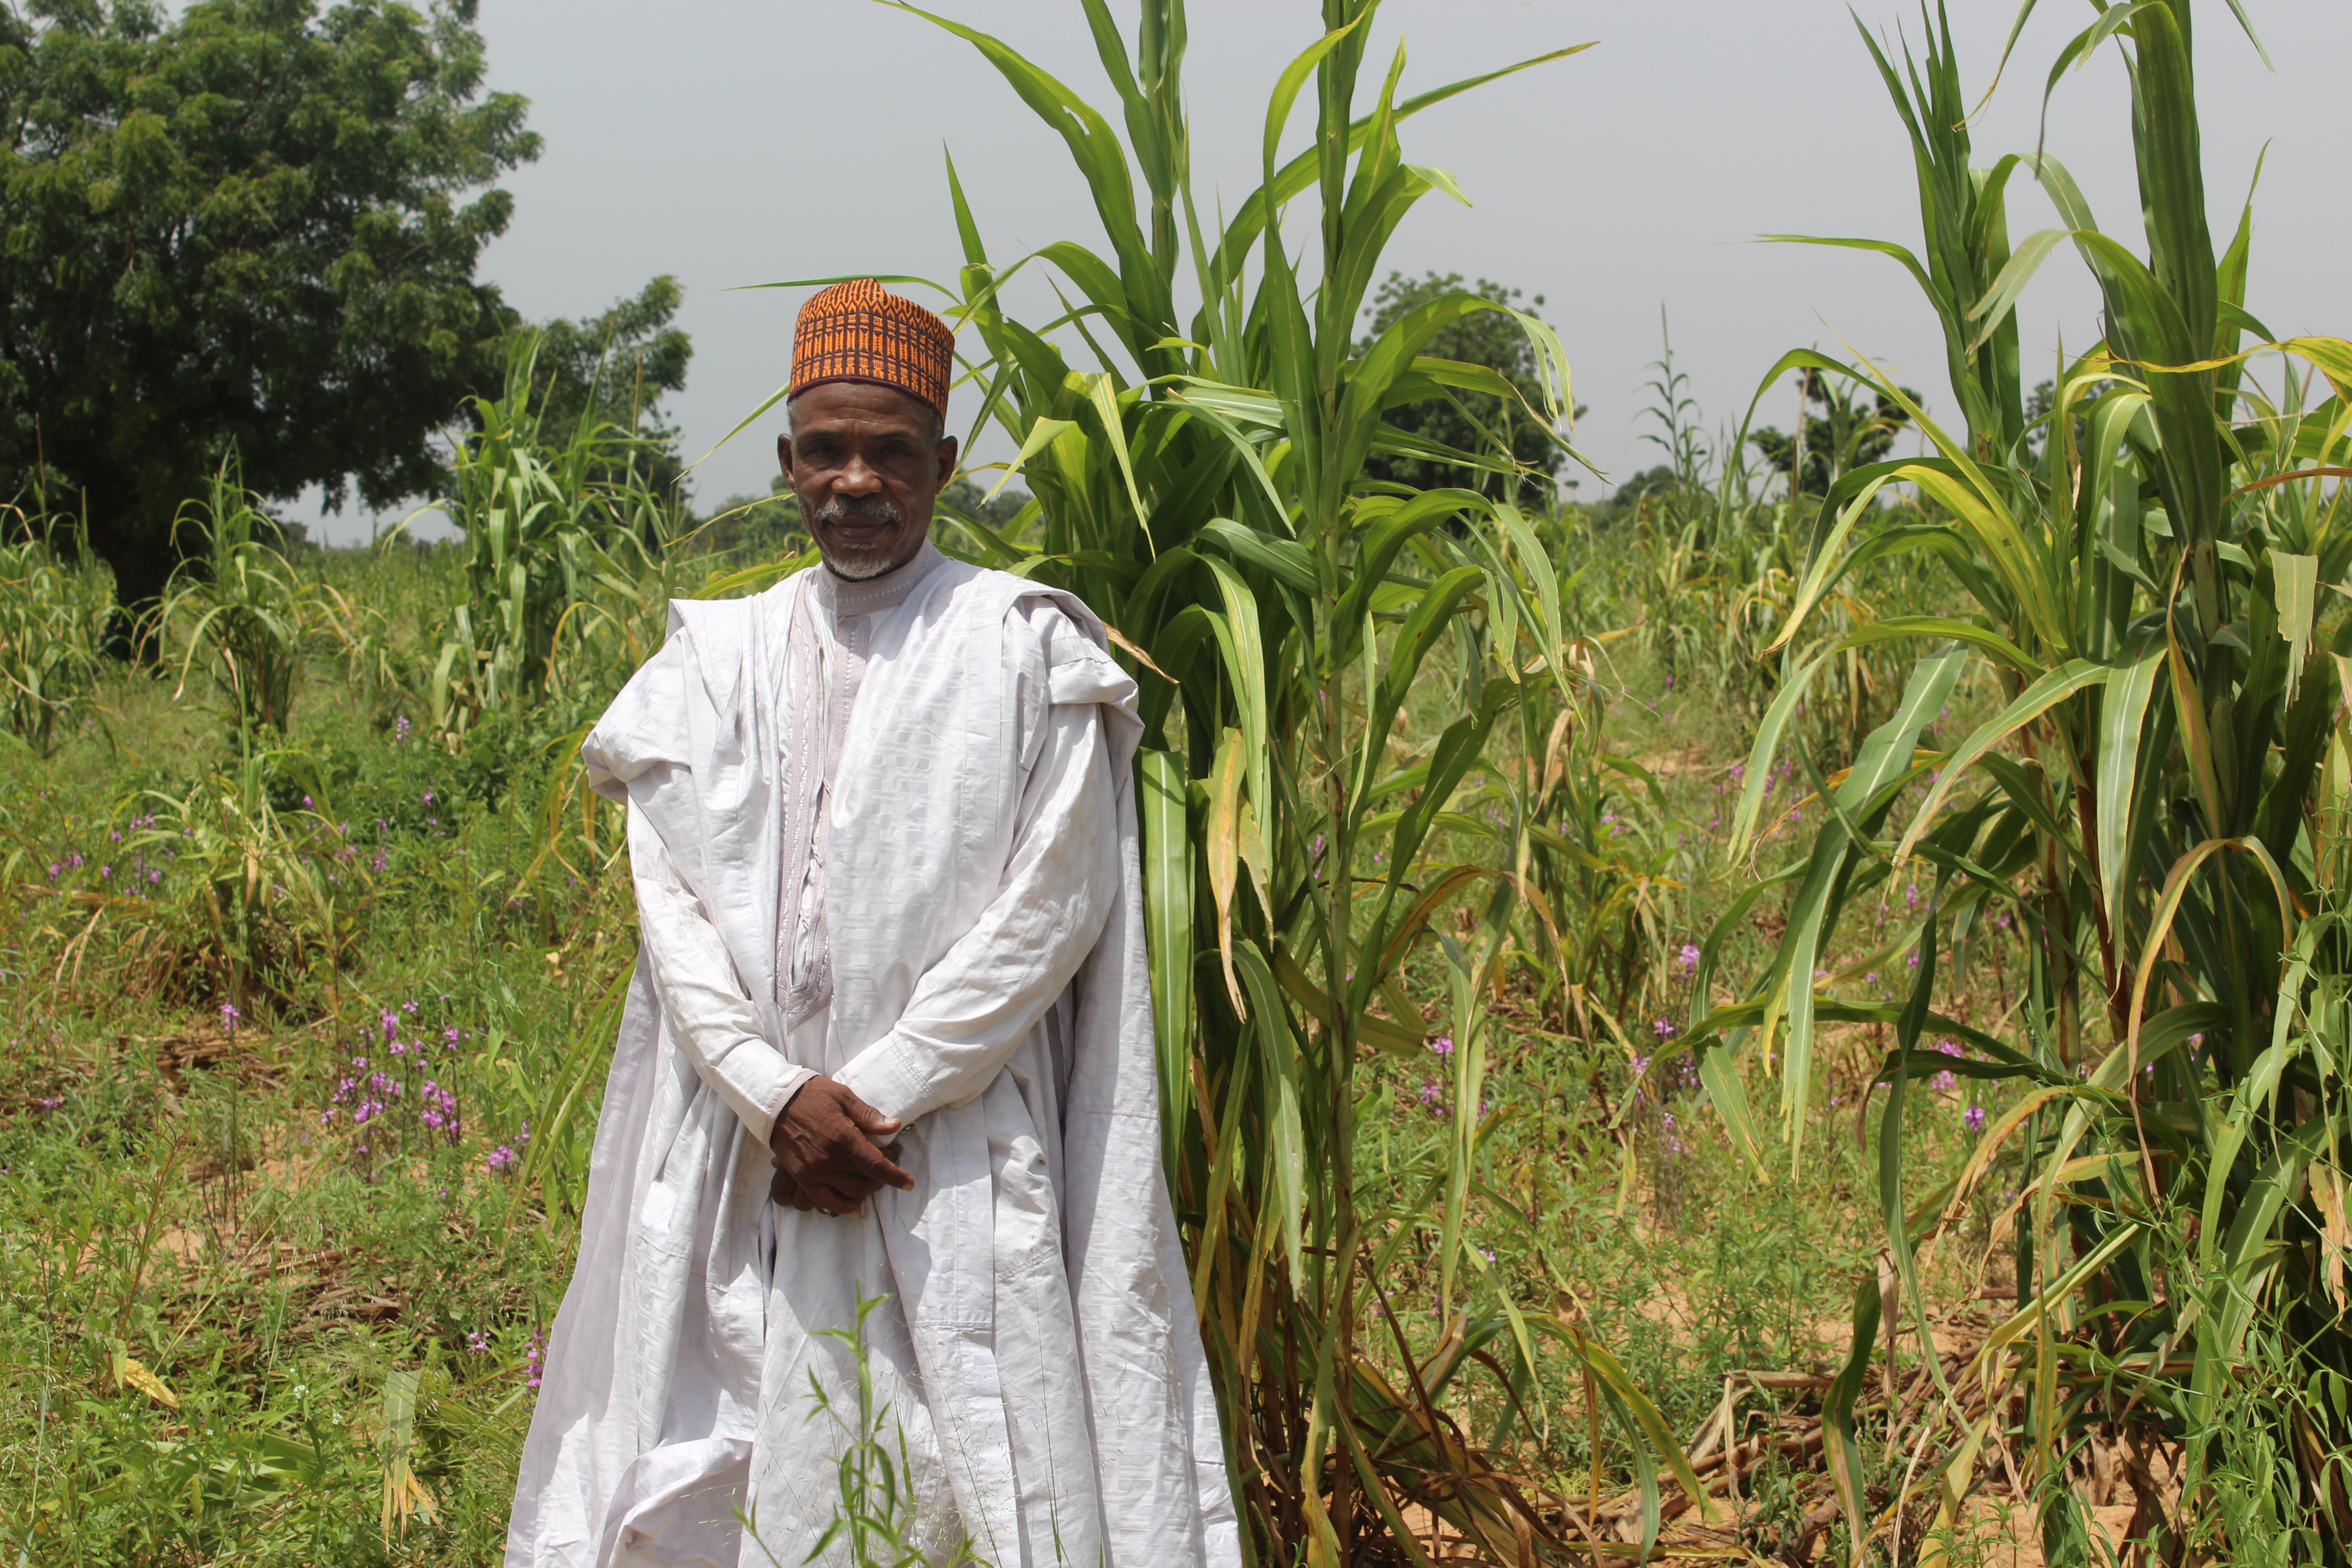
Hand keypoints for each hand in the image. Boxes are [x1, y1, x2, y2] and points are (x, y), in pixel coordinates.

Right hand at [767, 1076, 910, 1216]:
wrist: (776, 1102)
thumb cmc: (813, 1095)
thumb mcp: (844, 1097)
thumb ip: (869, 1115)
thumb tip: (894, 1126)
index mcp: (842, 1137)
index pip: (875, 1165)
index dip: (895, 1176)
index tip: (908, 1183)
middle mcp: (828, 1158)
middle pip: (866, 1180)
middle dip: (884, 1177)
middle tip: (891, 1163)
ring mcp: (813, 1171)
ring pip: (850, 1192)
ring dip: (868, 1190)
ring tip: (874, 1178)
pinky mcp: (802, 1177)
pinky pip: (825, 1200)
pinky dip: (842, 1206)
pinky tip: (855, 1205)